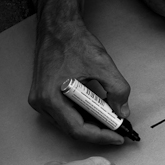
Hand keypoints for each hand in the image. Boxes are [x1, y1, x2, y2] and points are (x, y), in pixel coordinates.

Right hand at [28, 2, 130, 144]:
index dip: (100, 136)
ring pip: (69, 124)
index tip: (117, 137)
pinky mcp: (44, 96)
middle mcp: (41, 102)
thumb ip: (118, 91)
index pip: (77, 129)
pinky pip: (65, 115)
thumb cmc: (73, 41)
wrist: (59, 27)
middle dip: (97, 132)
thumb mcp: (103, 65)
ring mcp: (41, 100)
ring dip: (91, 125)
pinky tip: (97, 113)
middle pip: (73, 130)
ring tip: (109, 121)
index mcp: (51, 97)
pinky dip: (82, 117)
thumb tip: (123, 112)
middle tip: (117, 130)